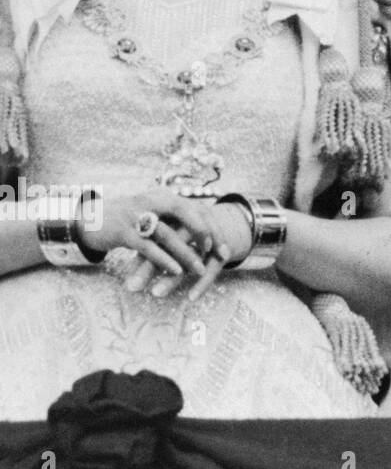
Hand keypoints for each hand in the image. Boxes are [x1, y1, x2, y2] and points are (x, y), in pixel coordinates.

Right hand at [76, 193, 245, 300]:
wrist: (88, 219)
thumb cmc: (128, 219)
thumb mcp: (153, 213)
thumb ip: (174, 219)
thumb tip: (205, 231)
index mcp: (164, 197)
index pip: (195, 207)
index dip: (212, 226)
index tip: (224, 245)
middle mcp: (153, 201)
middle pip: (187, 212)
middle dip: (205, 233)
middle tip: (218, 253)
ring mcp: (137, 215)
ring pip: (167, 233)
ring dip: (186, 253)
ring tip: (201, 270)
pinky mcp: (123, 232)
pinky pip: (148, 247)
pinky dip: (164, 259)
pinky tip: (176, 271)